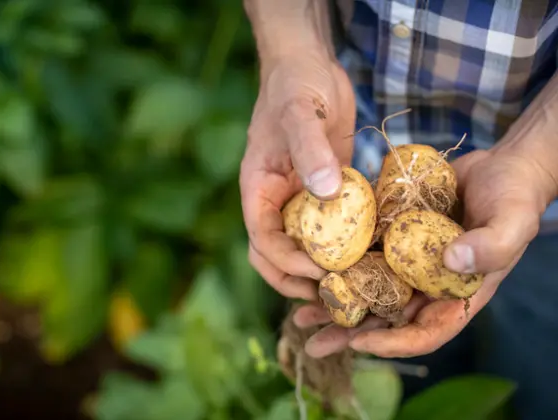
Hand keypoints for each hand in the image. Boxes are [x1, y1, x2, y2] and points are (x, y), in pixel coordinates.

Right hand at [240, 52, 355, 300]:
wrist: (309, 65)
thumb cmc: (295, 85)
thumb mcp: (300, 114)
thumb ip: (310, 151)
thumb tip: (326, 194)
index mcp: (257, 188)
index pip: (261, 239)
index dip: (285, 261)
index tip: (318, 269)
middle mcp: (276, 200)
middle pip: (276, 254)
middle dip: (299, 278)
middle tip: (334, 294)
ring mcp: (300, 198)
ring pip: (304, 246)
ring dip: (323, 267)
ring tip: (353, 284)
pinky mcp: (327, 191)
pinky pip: (332, 226)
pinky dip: (346, 243)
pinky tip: (372, 253)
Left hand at [297, 147, 555, 357]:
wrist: (498, 167)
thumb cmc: (514, 197)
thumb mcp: (512, 222)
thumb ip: (491, 246)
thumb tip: (451, 261)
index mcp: (457, 296)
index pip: (425, 333)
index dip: (393, 343)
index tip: (359, 343)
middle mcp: (428, 285)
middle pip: (386, 319)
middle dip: (350, 334)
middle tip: (313, 343)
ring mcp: (407, 264)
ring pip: (367, 292)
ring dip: (335, 304)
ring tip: (299, 314)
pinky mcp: (392, 240)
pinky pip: (363, 258)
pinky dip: (338, 266)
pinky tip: (308, 269)